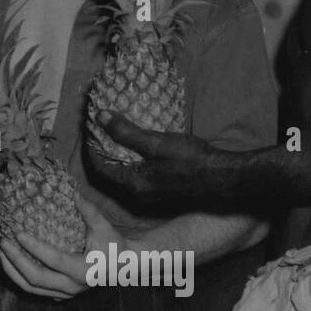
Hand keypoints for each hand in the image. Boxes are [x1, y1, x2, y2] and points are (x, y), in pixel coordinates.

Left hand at [0, 193, 117, 299]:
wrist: (123, 265)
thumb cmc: (112, 244)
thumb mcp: (104, 227)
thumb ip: (90, 211)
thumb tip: (74, 193)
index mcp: (84, 270)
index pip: (54, 260)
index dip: (34, 247)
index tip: (18, 233)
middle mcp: (73, 286)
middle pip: (36, 278)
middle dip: (16, 261)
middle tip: (3, 242)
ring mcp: (65, 294)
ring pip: (32, 288)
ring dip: (13, 271)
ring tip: (2, 252)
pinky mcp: (60, 294)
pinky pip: (35, 290)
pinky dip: (19, 277)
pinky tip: (10, 262)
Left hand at [88, 112, 218, 200]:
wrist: (220, 176)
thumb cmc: (189, 159)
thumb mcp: (155, 142)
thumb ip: (125, 131)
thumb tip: (100, 117)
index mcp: (132, 182)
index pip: (100, 167)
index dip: (91, 148)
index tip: (89, 130)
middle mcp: (137, 192)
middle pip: (110, 171)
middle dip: (103, 151)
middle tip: (99, 130)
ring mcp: (149, 192)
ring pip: (124, 173)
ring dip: (117, 155)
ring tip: (115, 134)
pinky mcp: (160, 188)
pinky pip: (136, 174)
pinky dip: (131, 159)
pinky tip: (137, 146)